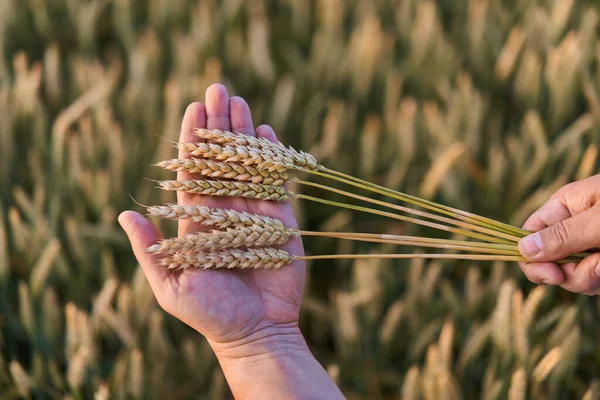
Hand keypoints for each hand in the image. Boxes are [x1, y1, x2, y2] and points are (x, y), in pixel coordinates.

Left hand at [118, 84, 305, 348]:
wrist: (254, 332)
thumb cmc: (209, 315)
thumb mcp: (170, 286)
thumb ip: (150, 249)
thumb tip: (124, 214)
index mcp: (197, 221)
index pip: (193, 171)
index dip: (193, 140)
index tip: (192, 108)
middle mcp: (225, 210)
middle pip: (221, 159)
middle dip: (219, 124)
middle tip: (217, 89)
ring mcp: (254, 212)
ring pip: (247, 164)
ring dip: (244, 132)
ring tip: (239, 101)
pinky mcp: (280, 220)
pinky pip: (276, 182)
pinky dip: (272, 157)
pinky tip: (267, 133)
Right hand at [518, 174, 599, 294]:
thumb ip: (564, 235)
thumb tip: (523, 248)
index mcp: (563, 206)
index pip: (529, 235)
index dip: (533, 260)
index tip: (555, 276)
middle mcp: (572, 226)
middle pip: (549, 262)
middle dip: (573, 274)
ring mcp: (589, 244)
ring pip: (574, 276)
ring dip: (594, 277)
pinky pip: (592, 279)